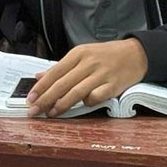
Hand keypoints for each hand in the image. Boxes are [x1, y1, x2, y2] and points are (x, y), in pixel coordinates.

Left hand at [26, 38, 147, 117]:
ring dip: (61, 105)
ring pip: (76, 92)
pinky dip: (86, 102)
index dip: (41, 87)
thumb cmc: (106, 55)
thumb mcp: (83, 54)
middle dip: (45, 99)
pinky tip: (82, 105)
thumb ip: (61, 67)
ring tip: (51, 113)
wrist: (136, 54)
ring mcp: (101, 74)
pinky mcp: (113, 85)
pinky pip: (95, 97)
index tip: (30, 98)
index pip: (54, 72)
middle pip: (62, 84)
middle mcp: (88, 63)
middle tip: (34, 111)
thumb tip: (39, 76)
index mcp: (79, 53)